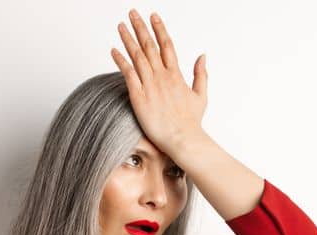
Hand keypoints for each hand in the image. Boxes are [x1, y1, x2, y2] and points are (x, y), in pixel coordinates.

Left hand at [109, 8, 208, 156]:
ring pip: (137, 56)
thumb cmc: (191, 122)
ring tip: (121, 25)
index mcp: (176, 74)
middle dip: (140, 27)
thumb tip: (203, 56)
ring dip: (128, 39)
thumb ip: (201, 73)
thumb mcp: (201, 95)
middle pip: (149, 45)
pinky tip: (113, 50)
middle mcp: (162, 76)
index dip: (159, 29)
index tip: (153, 16)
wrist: (183, 139)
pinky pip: (128, 74)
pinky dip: (120, 60)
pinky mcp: (139, 97)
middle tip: (132, 13)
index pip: (167, 45)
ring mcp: (150, 85)